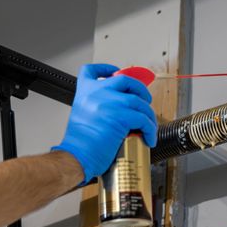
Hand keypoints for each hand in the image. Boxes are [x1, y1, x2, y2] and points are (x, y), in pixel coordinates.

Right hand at [53, 64, 156, 182]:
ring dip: (148, 115)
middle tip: (144, 101)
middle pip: (125, 80)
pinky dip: (150, 129)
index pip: (90, 71)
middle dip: (140, 90)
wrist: (76, 156)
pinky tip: (148, 137)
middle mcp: (96, 93)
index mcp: (84, 93)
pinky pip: (143, 119)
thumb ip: (97, 106)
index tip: (115, 72)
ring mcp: (109, 103)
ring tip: (148, 127)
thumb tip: (118, 109)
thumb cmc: (80, 144)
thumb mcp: (83, 116)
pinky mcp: (120, 116)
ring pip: (139, 101)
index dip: (105, 69)